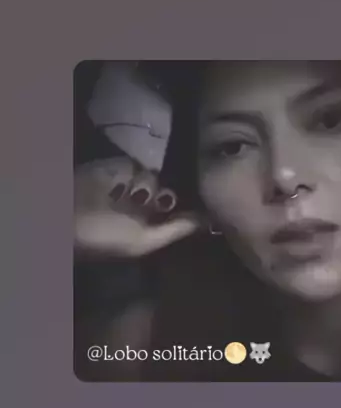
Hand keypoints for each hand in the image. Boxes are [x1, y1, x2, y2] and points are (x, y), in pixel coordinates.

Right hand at [74, 157, 202, 257]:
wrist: (65, 215)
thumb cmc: (105, 238)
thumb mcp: (143, 241)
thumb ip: (176, 230)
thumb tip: (208, 221)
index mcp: (150, 227)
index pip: (180, 214)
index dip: (190, 209)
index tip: (201, 204)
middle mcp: (143, 206)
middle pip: (171, 193)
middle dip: (168, 198)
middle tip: (158, 204)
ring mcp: (131, 185)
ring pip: (156, 179)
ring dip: (148, 188)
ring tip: (129, 198)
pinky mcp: (118, 168)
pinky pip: (139, 166)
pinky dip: (135, 176)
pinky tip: (122, 187)